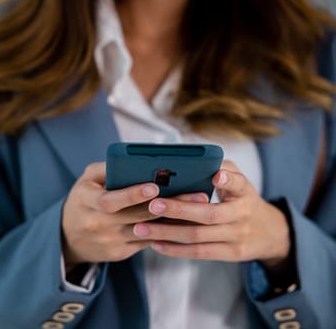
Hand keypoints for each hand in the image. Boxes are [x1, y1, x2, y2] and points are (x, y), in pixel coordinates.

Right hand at [62, 162, 202, 269]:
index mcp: (86, 201)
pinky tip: (186, 221)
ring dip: (174, 219)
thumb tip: (137, 160)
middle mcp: (97, 224)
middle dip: (168, 205)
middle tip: (196, 195)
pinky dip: (166, 231)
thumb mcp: (86, 180)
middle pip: (137, 215)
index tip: (154, 186)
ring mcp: (110, 241)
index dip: (132, 194)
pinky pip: (147, 242)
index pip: (110, 200)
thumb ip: (107, 169)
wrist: (68, 238)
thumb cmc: (82, 201)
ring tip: (198, 207)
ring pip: (147, 231)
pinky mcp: (120, 253)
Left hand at [133, 161, 290, 268]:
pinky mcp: (231, 254)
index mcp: (244, 192)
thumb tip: (194, 160)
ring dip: (168, 232)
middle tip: (153, 205)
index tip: (216, 175)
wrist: (271, 233)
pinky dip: (176, 249)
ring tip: (142, 228)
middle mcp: (241, 215)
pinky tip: (155, 243)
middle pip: (209, 214)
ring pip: (198, 236)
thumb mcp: (240, 181)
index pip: (239, 183)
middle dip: (179, 210)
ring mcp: (236, 236)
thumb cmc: (242, 200)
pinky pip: (199, 252)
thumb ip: (221, 169)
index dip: (228, 179)